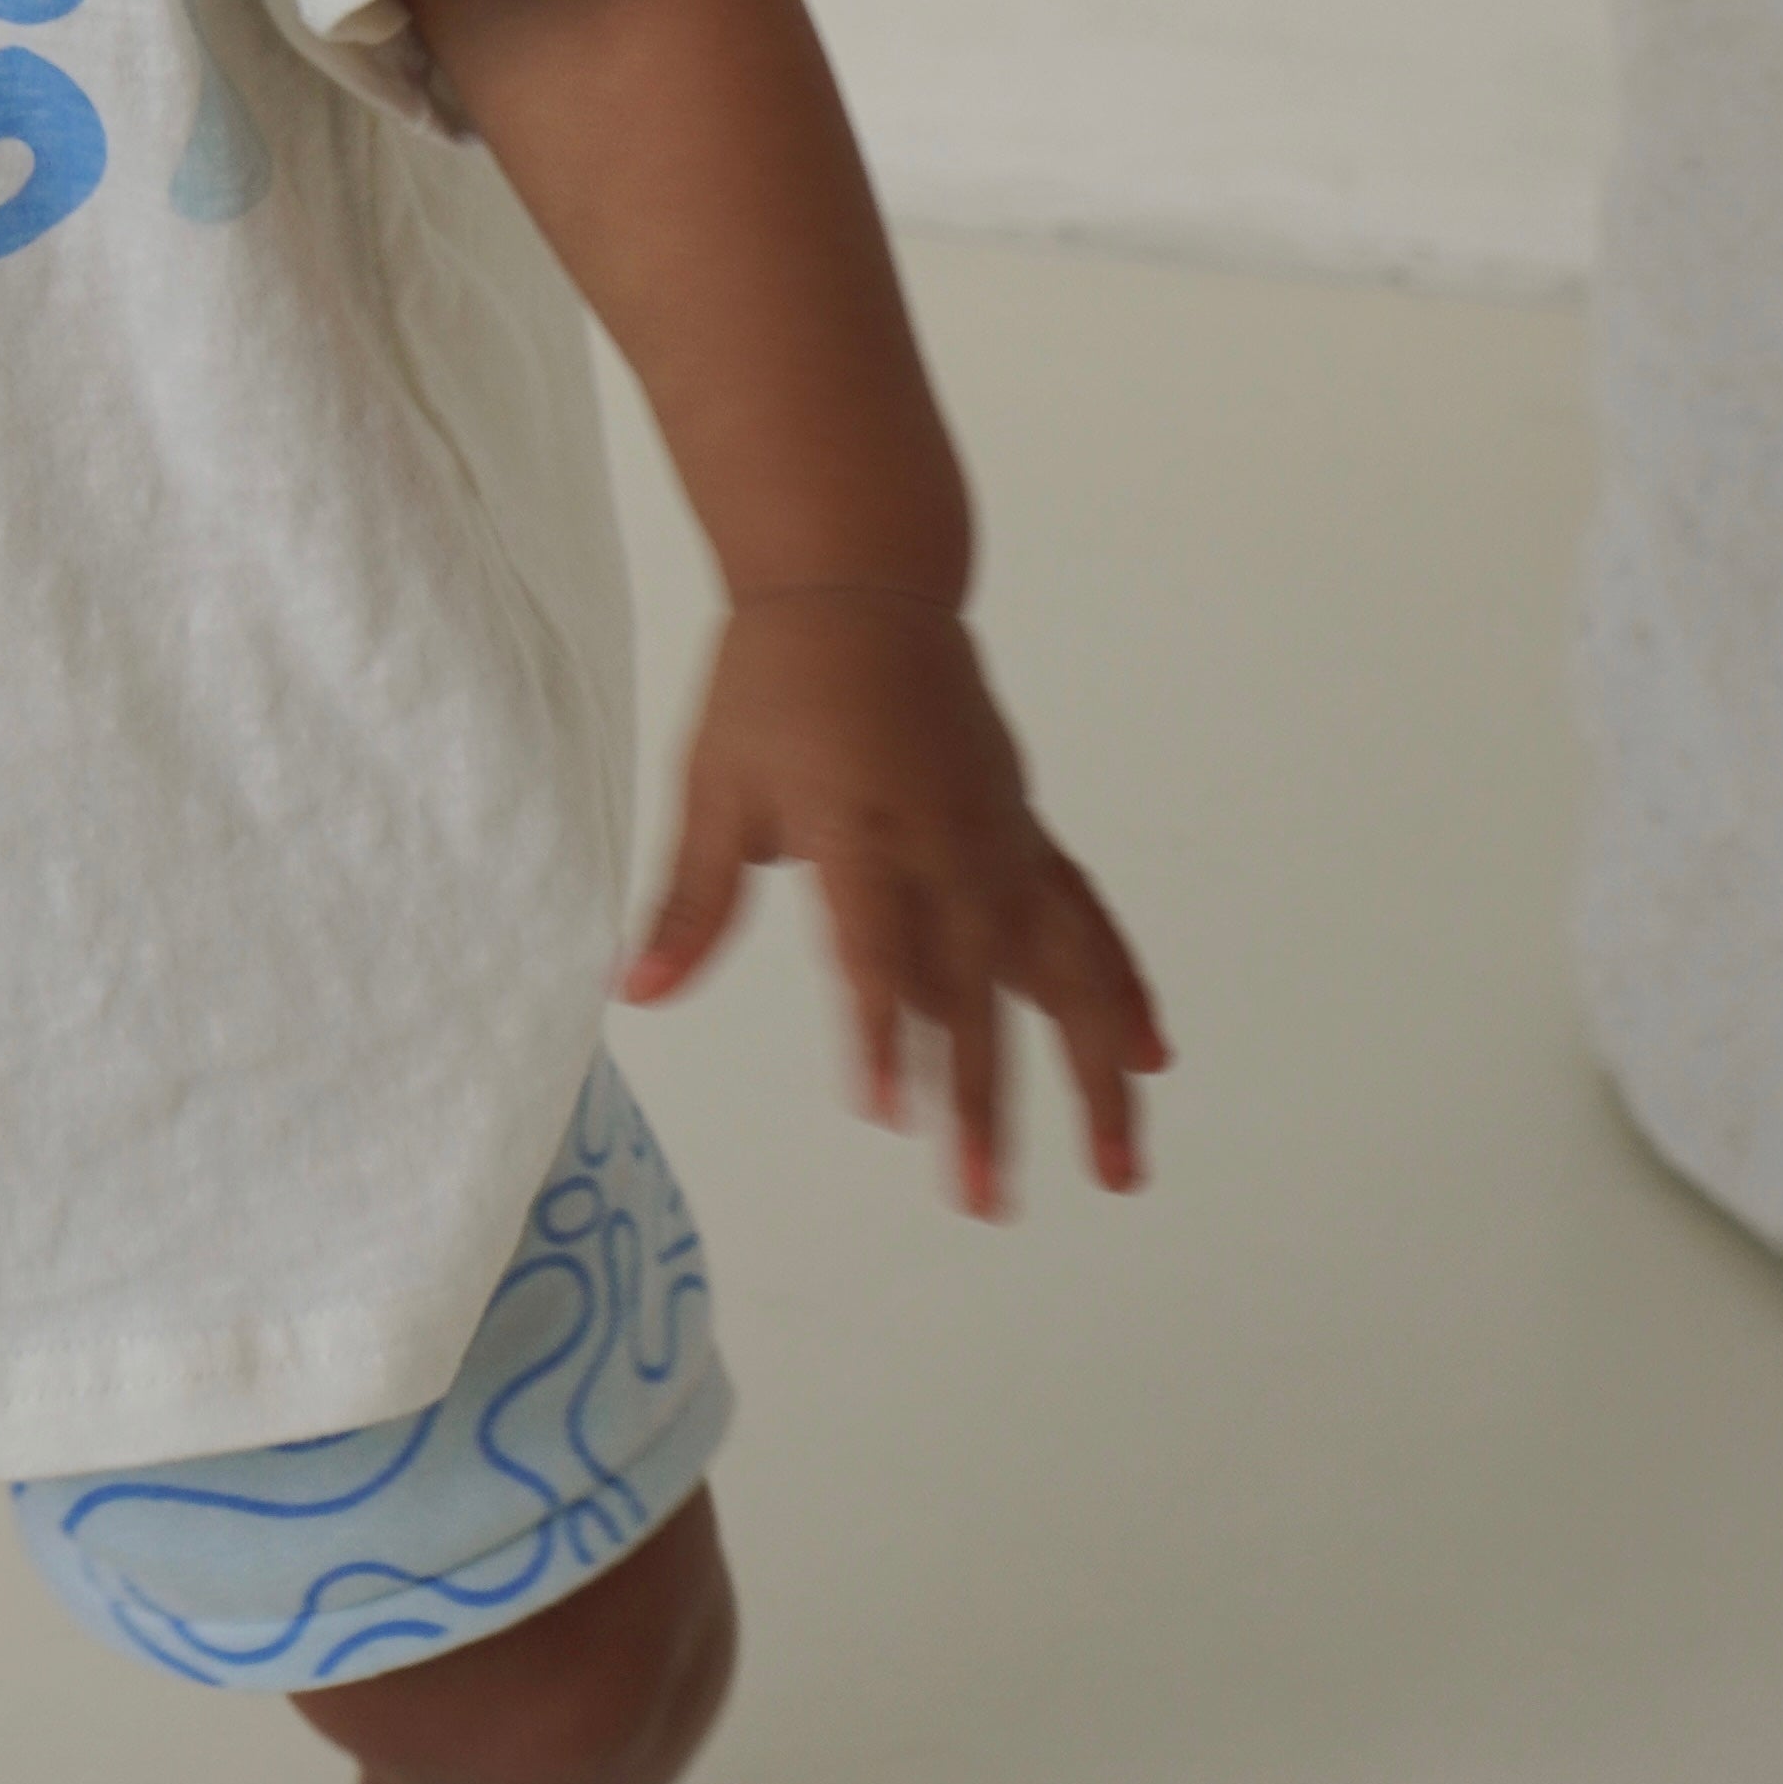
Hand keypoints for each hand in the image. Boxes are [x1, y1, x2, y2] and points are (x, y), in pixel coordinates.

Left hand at [620, 588, 1168, 1213]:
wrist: (859, 583)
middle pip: (971, 987)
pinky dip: (1119, 986)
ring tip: (1118, 1170)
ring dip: (1091, 1071)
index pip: (870, 948)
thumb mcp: (714, 784)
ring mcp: (996, 840)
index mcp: (857, 827)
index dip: (879, 1032)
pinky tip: (1148, 1053)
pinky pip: (1083, 918)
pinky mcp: (1022, 832)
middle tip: (982, 1200)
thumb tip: (634, 992)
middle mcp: (943, 841)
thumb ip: (689, 901)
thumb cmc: (772, 685)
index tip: (884, 1115)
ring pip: (1061, 968)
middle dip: (979, 1099)